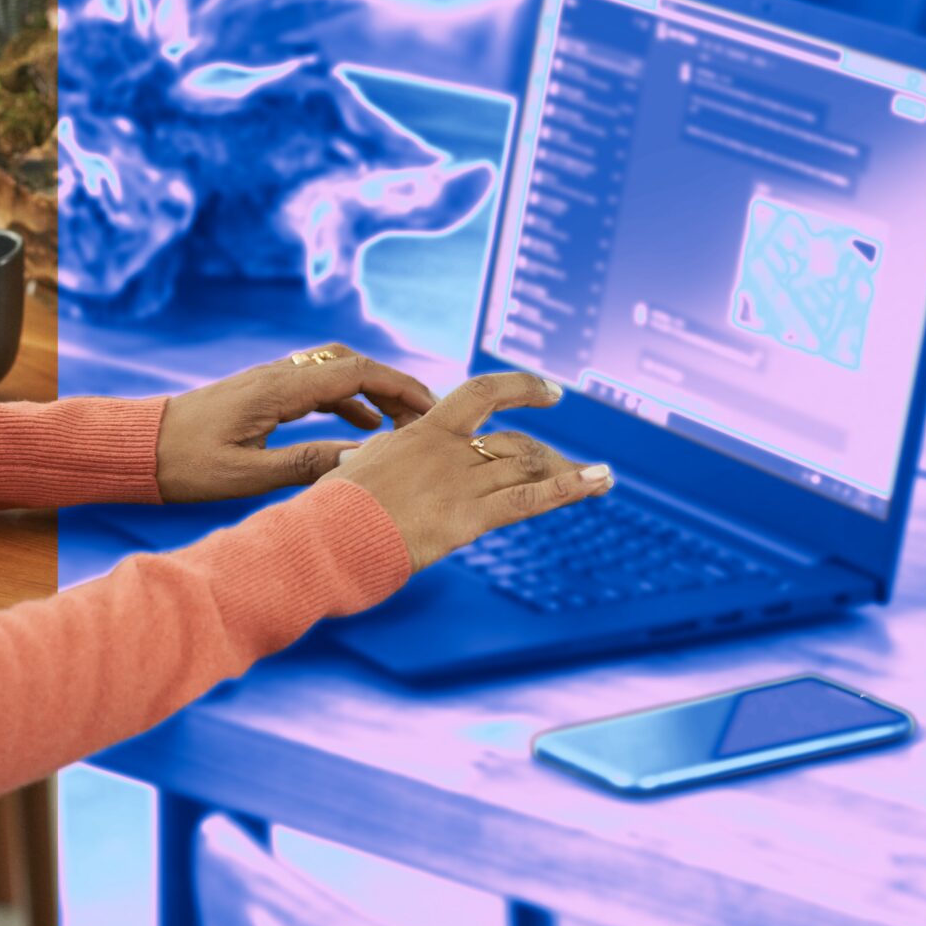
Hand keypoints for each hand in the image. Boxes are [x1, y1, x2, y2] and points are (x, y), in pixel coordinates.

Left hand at [155, 344, 437, 503]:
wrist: (137, 448)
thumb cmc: (184, 464)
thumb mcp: (246, 474)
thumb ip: (304, 465)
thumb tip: (360, 460)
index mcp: (278, 390)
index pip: (354, 373)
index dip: (399, 386)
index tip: (432, 408)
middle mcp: (277, 376)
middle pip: (351, 365)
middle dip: (394, 386)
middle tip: (429, 416)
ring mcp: (268, 382)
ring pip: (334, 373)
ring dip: (372, 392)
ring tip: (404, 424)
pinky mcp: (260, 394)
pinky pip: (315, 387)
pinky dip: (346, 400)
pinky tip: (360, 426)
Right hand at [325, 371, 611, 569]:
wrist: (324, 538)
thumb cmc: (329, 511)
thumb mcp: (352, 468)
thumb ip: (376, 458)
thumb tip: (367, 455)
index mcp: (420, 433)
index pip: (480, 394)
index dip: (521, 387)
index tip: (548, 390)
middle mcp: (447, 450)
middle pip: (514, 442)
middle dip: (546, 455)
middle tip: (568, 465)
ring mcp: (459, 482)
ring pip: (527, 466)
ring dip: (568, 470)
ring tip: (601, 477)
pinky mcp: (467, 517)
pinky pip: (529, 498)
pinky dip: (571, 487)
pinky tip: (600, 480)